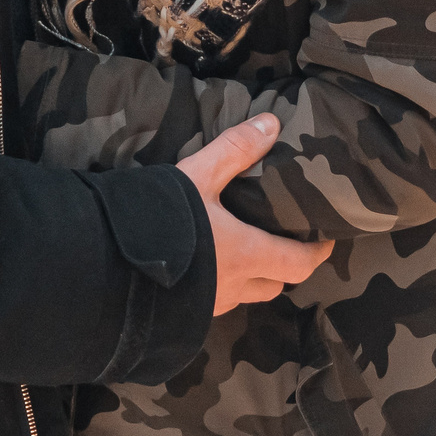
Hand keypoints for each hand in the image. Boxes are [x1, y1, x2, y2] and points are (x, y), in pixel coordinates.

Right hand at [175, 115, 332, 314]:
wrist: (109, 265)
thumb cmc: (162, 221)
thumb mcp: (198, 175)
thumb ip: (235, 149)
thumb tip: (272, 124)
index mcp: (247, 254)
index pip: (299, 263)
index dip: (317, 252)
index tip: (326, 237)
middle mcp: (234, 286)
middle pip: (275, 284)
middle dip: (285, 267)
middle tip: (286, 242)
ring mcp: (209, 303)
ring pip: (246, 295)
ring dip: (253, 278)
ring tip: (245, 252)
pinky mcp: (186, 312)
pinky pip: (216, 301)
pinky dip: (223, 286)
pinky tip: (207, 267)